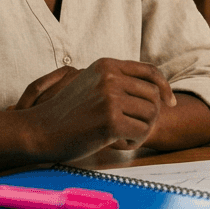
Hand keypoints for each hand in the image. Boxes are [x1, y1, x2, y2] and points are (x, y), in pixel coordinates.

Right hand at [20, 58, 176, 160]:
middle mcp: (110, 77)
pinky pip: (141, 132)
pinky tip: (116, 143)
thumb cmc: (67, 113)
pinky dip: (133, 142)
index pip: (150, 72)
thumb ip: (117, 81)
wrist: (39, 131)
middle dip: (149, 117)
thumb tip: (157, 90)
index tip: (170, 104)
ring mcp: (110, 98)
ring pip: (151, 115)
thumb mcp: (91, 84)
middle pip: (154, 97)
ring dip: (141, 131)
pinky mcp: (110, 121)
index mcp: (107, 65)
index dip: (164, 88)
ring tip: (122, 136)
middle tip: (132, 130)